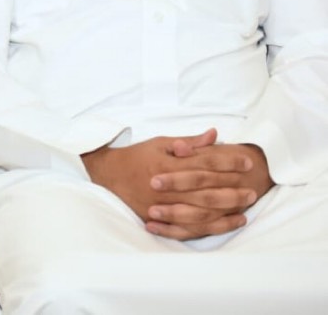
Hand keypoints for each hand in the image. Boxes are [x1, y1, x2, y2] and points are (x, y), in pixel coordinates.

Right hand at [82, 129, 262, 240]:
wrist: (109, 174)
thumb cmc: (137, 156)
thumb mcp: (160, 142)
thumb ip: (189, 142)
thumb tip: (214, 135)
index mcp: (167, 164)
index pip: (204, 163)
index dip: (228, 162)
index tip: (247, 163)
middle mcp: (166, 186)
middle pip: (206, 190)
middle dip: (232, 189)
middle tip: (252, 190)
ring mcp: (162, 205)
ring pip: (201, 210)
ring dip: (226, 209)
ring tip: (246, 207)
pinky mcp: (159, 218)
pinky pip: (189, 226)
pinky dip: (211, 226)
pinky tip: (228, 223)